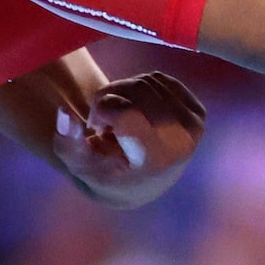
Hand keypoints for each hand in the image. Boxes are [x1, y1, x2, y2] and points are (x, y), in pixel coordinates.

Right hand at [52, 70, 206, 208]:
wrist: (140, 185)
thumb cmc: (105, 173)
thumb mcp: (80, 164)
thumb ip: (68, 143)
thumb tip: (66, 115)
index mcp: (155, 161)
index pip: (126, 112)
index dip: (102, 108)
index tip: (95, 124)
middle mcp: (181, 145)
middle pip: (138, 90)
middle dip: (111, 96)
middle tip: (101, 116)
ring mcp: (195, 128)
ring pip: (148, 81)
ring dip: (123, 92)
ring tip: (117, 117)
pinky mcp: (199, 113)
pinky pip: (162, 79)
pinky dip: (140, 88)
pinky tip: (134, 110)